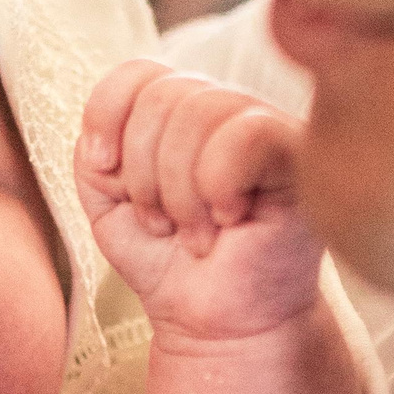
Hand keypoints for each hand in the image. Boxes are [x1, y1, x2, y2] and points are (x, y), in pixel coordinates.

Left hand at [77, 60, 327, 344]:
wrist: (212, 322)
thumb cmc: (167, 263)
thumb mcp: (108, 204)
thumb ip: (92, 154)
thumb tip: (103, 133)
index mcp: (179, 109)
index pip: (138, 71)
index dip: (107, 115)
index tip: (104, 172)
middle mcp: (224, 107)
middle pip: (163, 96)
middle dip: (145, 174)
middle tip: (162, 224)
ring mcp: (264, 125)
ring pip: (200, 113)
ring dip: (180, 192)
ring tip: (196, 232)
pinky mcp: (300, 153)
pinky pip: (244, 135)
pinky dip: (219, 185)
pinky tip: (230, 219)